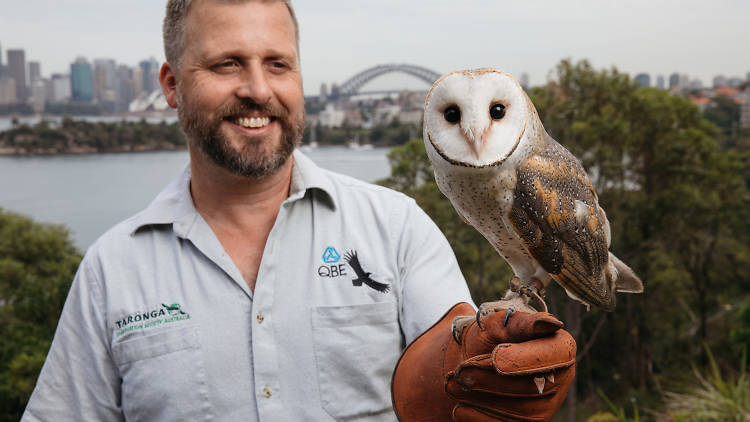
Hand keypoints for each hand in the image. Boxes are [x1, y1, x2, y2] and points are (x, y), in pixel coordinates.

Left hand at [392, 303, 575, 421]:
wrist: (468, 361)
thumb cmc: (488, 337)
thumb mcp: (496, 323)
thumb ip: (520, 323)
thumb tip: (551, 323)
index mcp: (559, 348)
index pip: (558, 354)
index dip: (527, 359)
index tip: (496, 357)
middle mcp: (559, 380)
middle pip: (534, 387)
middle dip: (492, 380)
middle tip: (460, 372)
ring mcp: (545, 406)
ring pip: (521, 413)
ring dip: (482, 399)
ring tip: (454, 385)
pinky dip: (479, 417)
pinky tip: (460, 408)